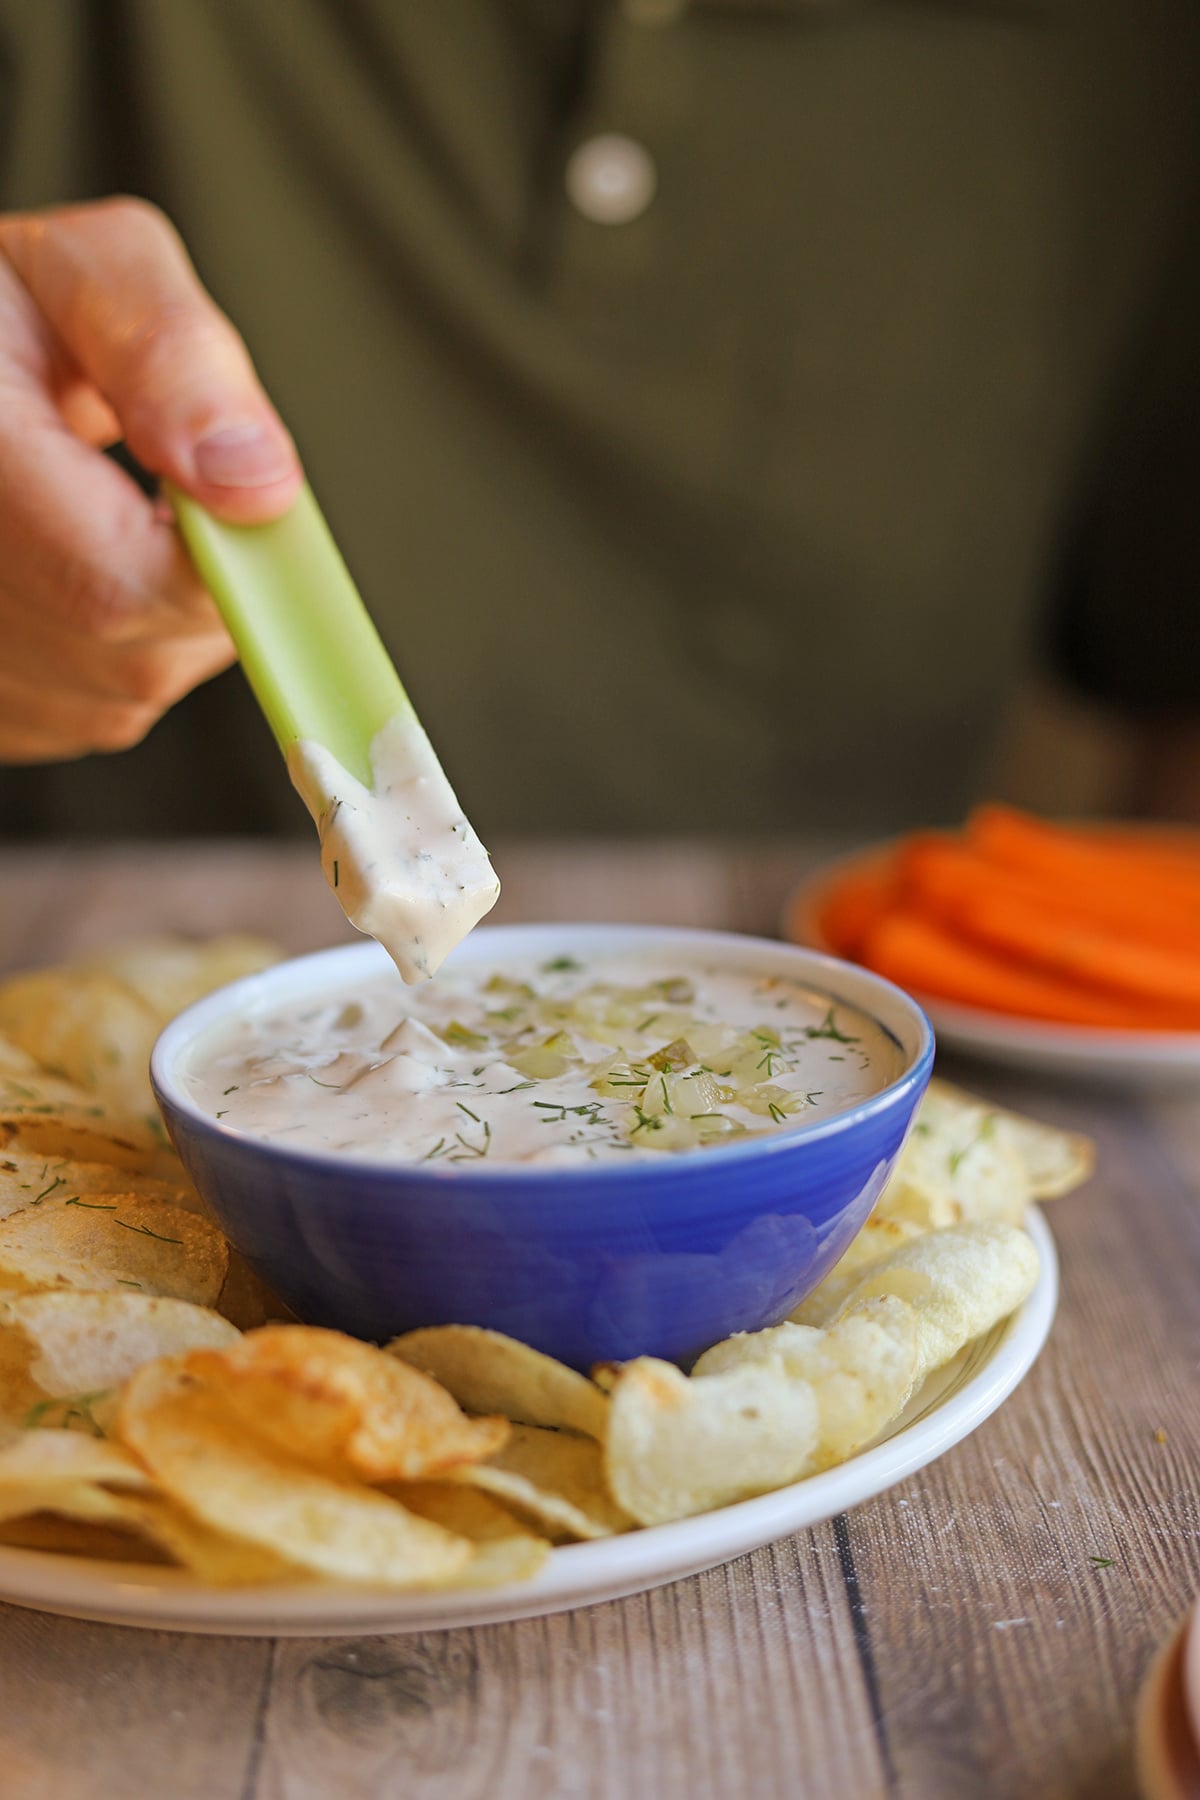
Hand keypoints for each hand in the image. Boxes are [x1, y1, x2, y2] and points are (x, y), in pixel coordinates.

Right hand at [0, 197, 302, 760]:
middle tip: (173, 489)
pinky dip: (120, 652)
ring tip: (115, 517)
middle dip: (203, 585)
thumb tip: (257, 486)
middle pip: (136, 655)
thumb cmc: (4, 312)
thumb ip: (172, 357)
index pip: (118, 584)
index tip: (245, 510)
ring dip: (166, 620)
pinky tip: (82, 567)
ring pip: (126, 696)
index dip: (220, 568)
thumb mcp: (85, 272)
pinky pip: (92, 715)